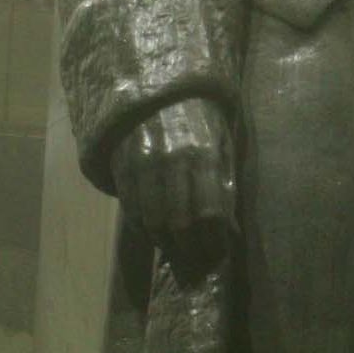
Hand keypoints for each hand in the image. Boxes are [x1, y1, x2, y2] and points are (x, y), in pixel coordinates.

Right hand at [113, 95, 234, 274]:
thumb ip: (226, 186)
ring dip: (166, 244)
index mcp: (204, 154)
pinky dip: (144, 229)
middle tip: (198, 260)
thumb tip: (231, 233)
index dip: (214, 241)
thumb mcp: (223, 145)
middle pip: (179, 223)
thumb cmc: (201, 120)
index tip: (219, 253)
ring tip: (178, 250)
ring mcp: (143, 165)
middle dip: (190, 249)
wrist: (159, 92)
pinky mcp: (122, 168)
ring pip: (152, 222)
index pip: (210, 213)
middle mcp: (172, 162)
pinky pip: (132, 210)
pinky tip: (156, 232)